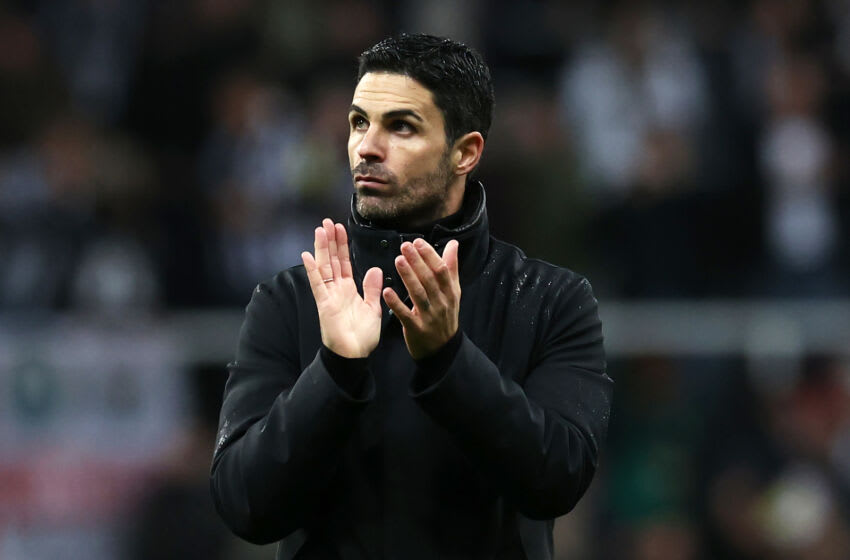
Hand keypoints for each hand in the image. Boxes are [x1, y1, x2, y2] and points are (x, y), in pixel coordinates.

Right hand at [301, 219, 382, 357]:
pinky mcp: (324, 305)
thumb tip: (375, 269)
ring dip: (322, 249)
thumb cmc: (363, 336)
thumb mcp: (373, 308)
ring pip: (325, 267)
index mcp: (348, 289)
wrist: (355, 355)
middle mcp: (337, 290)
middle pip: (332, 260)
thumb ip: (372, 288)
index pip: (344, 262)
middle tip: (327, 221)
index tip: (340, 228)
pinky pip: (318, 285)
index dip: (342, 246)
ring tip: (320, 230)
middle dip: (330, 241)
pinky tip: (307, 255)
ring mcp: (329, 296)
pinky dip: (313, 270)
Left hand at [382, 238, 460, 359]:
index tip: (418, 241)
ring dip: (408, 277)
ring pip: (418, 294)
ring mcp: (429, 317)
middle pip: (429, 279)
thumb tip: (453, 244)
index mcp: (450, 292)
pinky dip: (396, 303)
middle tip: (404, 246)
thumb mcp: (452, 292)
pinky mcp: (416, 329)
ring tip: (398, 261)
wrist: (443, 349)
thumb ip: (451, 267)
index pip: (441, 270)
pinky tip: (387, 291)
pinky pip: (405, 315)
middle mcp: (441, 303)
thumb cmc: (445, 315)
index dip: (430, 255)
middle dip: (417, 261)